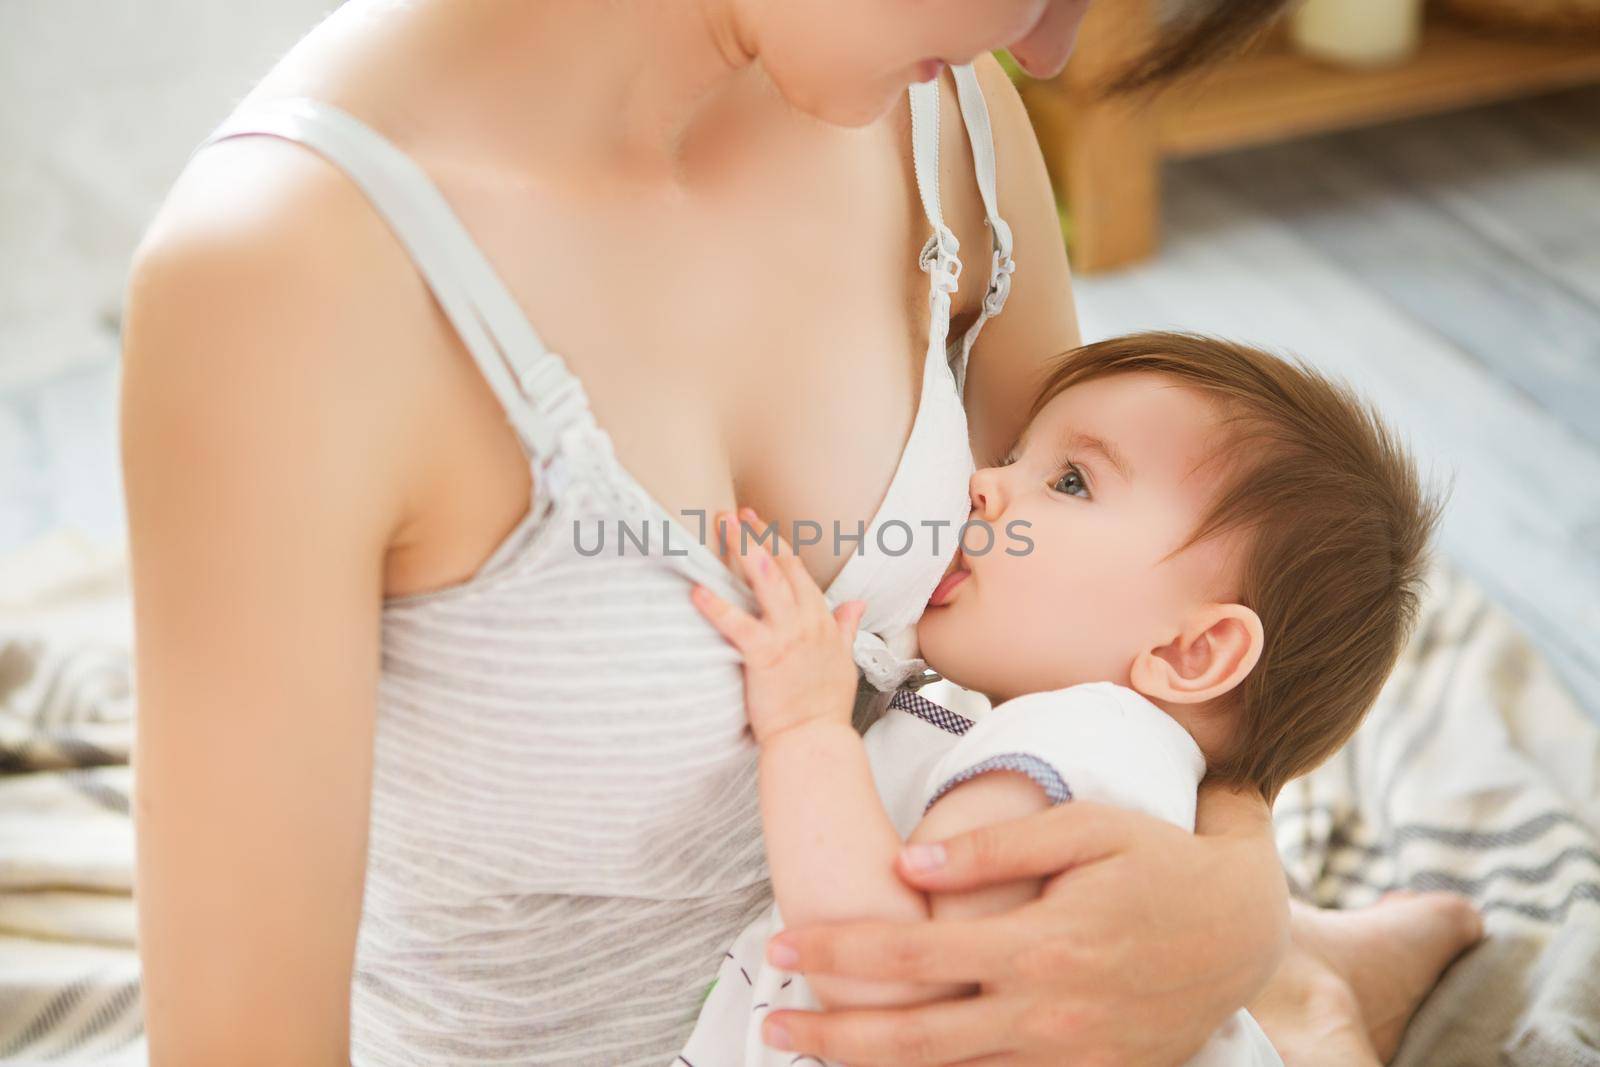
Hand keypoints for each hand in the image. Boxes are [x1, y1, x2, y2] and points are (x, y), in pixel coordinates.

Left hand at [690, 508, 866, 745]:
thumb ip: (846, 628)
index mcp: (822, 620)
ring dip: (741, 548)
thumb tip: (856, 605)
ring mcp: (787, 636)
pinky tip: (697, 590)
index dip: (777, 543)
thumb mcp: (844, 660)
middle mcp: (806, 621)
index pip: (798, 570)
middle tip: (734, 513)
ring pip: (764, 580)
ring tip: (722, 525)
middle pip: (779, 565)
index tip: (759, 522)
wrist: (814, 740)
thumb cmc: (824, 706)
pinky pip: (737, 623)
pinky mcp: (765, 655)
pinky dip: (716, 605)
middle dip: (756, 535)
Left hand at [757, 790, 1289, 1064]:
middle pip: (915, 1039)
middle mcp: (1047, 1016)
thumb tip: (909, 863)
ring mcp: (1068, 1059)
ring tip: (815, 1050)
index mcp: (1040, 947)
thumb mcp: (1089, 830)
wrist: (1248, 935)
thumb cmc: (1160, 865)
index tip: (781, 945)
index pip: (912, 955)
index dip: (840, 951)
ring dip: (876, 1065)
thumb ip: (996, 847)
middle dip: (834, 1034)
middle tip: (773, 1023)